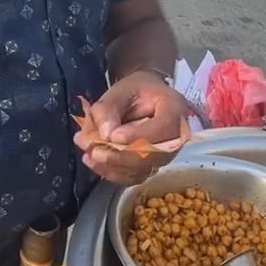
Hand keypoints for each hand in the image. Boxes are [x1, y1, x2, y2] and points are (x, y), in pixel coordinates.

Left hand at [74, 71, 186, 185]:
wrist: (143, 97)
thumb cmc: (135, 89)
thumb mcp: (121, 89)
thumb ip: (109, 108)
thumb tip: (105, 135)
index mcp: (175, 109)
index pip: (164, 127)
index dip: (139, 135)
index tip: (113, 136)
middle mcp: (176, 137)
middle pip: (154, 155)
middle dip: (121, 156)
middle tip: (94, 151)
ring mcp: (165, 155)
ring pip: (142, 169)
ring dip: (113, 166)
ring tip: (89, 155)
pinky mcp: (152, 166)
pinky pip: (134, 177)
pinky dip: (113, 173)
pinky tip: (94, 163)